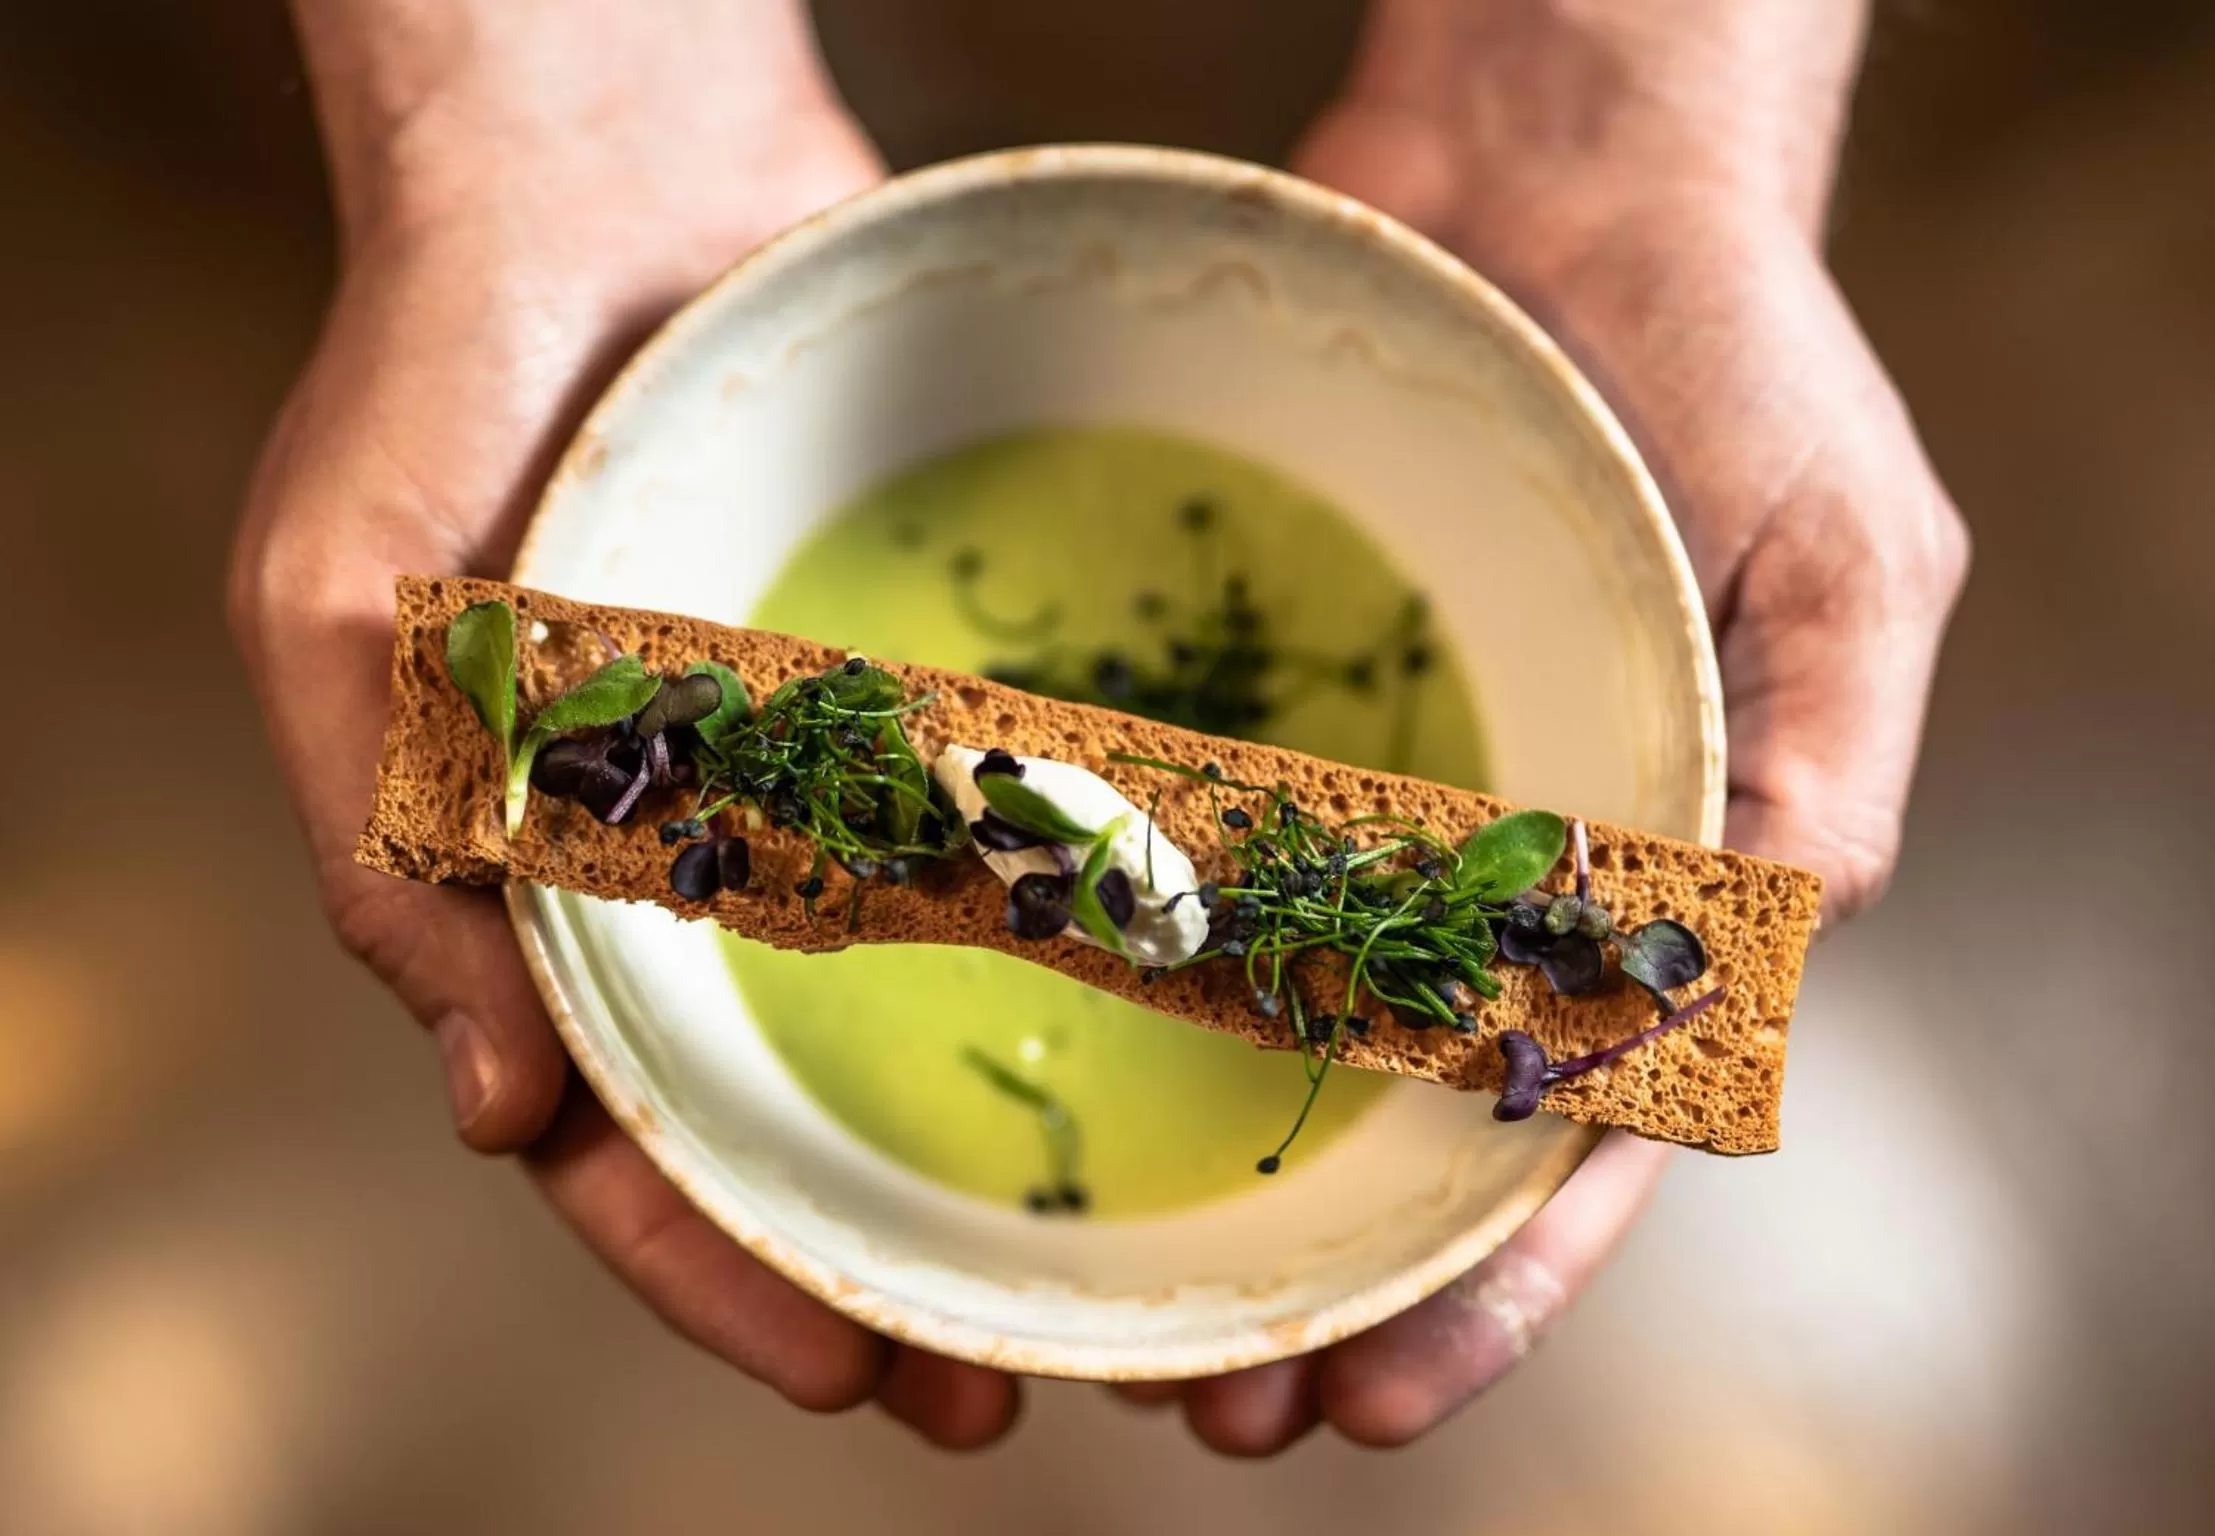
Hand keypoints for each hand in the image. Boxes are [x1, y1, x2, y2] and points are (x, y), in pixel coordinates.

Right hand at [231, 1, 1018, 1447]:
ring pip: (908, 1013)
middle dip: (879, 1261)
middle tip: (1001, 1382)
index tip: (843, 1375)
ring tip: (1108, 1270)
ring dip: (989, 1147)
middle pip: (785, 1118)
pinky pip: (994, 838)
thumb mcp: (340, 620)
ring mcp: (812, 790)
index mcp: (536, 897)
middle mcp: (687, 867)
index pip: (616, 1146)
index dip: (718, 1276)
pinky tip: (1162, 1020)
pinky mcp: (918, 698)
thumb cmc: (434, 385)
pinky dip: (1059, 940)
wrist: (604, 176)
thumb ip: (397, 859)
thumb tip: (485, 1111)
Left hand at [1140, 0, 1967, 1452]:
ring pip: (1264, 1021)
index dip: (1492, 1286)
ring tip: (1082, 1296)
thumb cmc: (1737, 351)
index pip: (1577, 1141)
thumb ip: (1831, 746)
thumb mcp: (1844, 549)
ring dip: (1188, 1169)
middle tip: (1197, 1402)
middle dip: (1310, 1280)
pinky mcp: (1244, 697)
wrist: (1557, 169)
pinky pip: (1172, 840)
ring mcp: (1357, 792)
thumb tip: (1789, 931)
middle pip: (1398, 1127)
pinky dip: (1113, 945)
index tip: (1379, 1400)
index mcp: (1653, 886)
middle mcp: (1492, 869)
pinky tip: (1029, 1030)